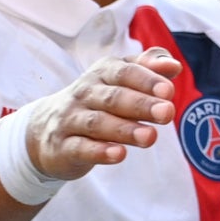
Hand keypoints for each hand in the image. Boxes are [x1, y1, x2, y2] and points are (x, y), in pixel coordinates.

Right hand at [25, 48, 181, 179]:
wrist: (45, 130)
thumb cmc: (97, 102)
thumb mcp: (120, 81)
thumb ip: (148, 69)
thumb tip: (174, 66)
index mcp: (101, 74)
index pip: (124, 72)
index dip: (146, 80)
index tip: (168, 91)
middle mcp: (84, 93)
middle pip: (113, 97)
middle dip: (141, 105)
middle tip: (167, 113)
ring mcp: (70, 120)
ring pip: (97, 123)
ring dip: (125, 130)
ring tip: (150, 137)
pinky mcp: (62, 146)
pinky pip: (80, 147)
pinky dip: (99, 151)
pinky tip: (119, 155)